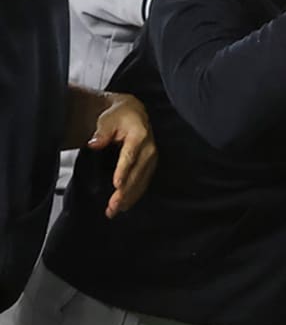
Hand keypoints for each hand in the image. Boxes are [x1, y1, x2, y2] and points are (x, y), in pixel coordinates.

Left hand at [88, 93, 157, 217]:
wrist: (133, 113)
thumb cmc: (118, 117)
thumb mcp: (107, 119)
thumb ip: (101, 132)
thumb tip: (94, 143)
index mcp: (139, 135)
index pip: (130, 156)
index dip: (123, 171)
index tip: (116, 184)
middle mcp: (149, 148)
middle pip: (137, 172)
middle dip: (126, 191)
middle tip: (113, 206)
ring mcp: (151, 158)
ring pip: (142, 180)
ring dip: (130, 197)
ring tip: (115, 210)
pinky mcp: (150, 165)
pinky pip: (144, 182)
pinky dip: (135, 194)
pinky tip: (125, 204)